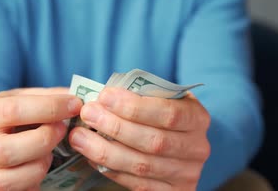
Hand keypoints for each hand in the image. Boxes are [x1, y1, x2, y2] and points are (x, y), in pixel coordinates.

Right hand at [0, 87, 82, 190]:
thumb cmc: (14, 118)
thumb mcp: (26, 99)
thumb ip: (50, 97)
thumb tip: (79, 99)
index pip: (13, 110)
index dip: (49, 108)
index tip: (74, 105)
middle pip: (6, 150)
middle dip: (44, 139)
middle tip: (64, 129)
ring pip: (9, 178)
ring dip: (40, 164)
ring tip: (51, 151)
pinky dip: (35, 180)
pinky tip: (42, 165)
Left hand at [68, 88, 210, 190]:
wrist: (178, 142)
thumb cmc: (161, 112)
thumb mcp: (161, 98)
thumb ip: (140, 96)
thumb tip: (101, 98)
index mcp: (198, 118)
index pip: (168, 113)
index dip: (135, 107)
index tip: (104, 96)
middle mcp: (198, 148)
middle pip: (153, 141)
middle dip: (115, 127)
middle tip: (88, 114)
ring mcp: (186, 174)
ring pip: (141, 166)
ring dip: (105, 151)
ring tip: (80, 137)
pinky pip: (137, 184)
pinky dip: (111, 170)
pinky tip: (91, 157)